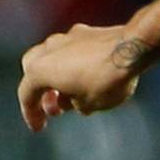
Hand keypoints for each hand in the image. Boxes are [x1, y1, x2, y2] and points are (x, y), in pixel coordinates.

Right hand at [17, 23, 148, 132]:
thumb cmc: (106, 80)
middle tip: (54, 108)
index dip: (31, 114)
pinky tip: (89, 77)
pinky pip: (72, 51)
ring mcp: (67, 37)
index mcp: (40, 69)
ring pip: (53, 58)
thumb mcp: (87, 105)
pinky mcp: (86, 32)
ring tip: (74, 95)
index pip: (27, 95)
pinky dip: (74, 66)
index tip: (38, 127)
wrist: (132, 48)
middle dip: (41, 90)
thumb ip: (73, 104)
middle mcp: (48, 49)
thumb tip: (73, 99)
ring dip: (59, 77)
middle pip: (34, 70)